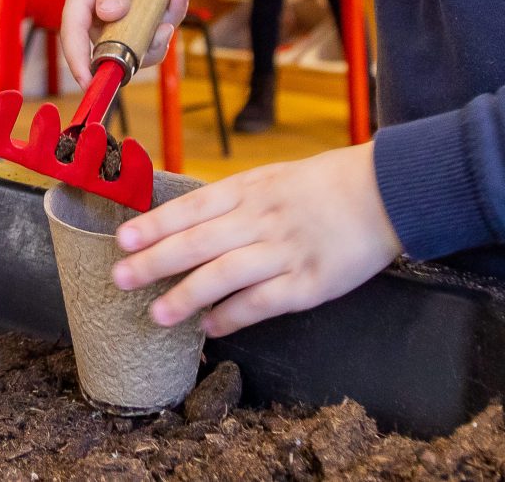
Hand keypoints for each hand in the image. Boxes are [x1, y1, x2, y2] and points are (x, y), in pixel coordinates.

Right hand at [61, 0, 191, 72]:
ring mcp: (116, 13)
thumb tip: (109, 14)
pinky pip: (154, 22)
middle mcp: (96, 12)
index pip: (72, 35)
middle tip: (166, 25)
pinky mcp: (135, 9)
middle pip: (114, 48)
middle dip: (145, 45)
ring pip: (140, 38)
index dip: (79, 62)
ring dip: (165, 21)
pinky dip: (172, 8)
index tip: (92, 83)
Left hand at [111, 145, 399, 336]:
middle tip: (120, 278)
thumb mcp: (273, 178)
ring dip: (186, 296)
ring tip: (157, 314)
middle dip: (155, 261)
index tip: (123, 239)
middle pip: (198, 242)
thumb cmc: (324, 185)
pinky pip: (263, 302)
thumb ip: (233, 201)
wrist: (384, 192)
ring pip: (224, 275)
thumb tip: (187, 225)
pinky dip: (233, 316)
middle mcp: (262, 219)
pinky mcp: (309, 282)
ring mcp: (285, 251)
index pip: (193, 207)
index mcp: (251, 189)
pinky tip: (211, 327)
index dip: (156, 224)